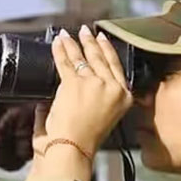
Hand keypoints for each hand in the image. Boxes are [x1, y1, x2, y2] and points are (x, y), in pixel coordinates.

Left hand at [44, 25, 132, 152]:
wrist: (72, 149)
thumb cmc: (84, 140)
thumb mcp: (105, 117)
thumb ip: (100, 99)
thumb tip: (83, 85)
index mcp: (123, 97)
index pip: (116, 67)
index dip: (108, 50)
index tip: (102, 39)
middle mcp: (112, 87)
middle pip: (100, 58)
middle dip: (90, 42)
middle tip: (85, 31)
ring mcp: (93, 83)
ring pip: (82, 58)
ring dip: (73, 43)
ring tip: (68, 35)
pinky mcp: (74, 83)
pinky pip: (65, 62)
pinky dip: (59, 50)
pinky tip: (57, 42)